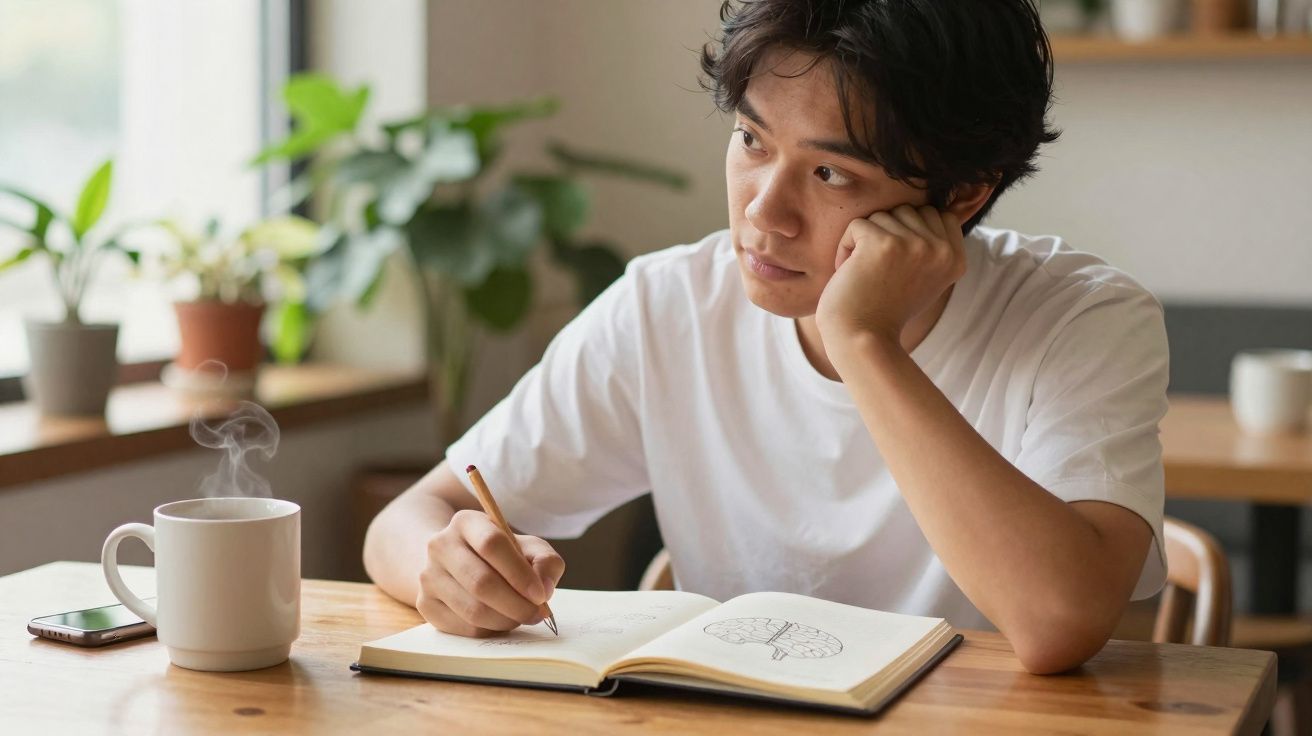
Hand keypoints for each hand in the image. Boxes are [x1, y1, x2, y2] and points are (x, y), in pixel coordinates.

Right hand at [416, 509, 564, 636]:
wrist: (456, 561)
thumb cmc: (500, 555)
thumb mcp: (526, 547)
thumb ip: (545, 561)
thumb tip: (545, 589)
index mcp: (466, 522)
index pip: (491, 544)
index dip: (519, 573)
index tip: (541, 594)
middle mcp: (440, 546)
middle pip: (481, 582)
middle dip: (517, 604)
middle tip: (539, 614)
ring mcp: (429, 576)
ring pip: (473, 610)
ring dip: (506, 620)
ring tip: (522, 616)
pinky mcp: (425, 604)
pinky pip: (464, 627)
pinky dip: (490, 630)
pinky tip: (501, 620)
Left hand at [815, 204, 964, 352]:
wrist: (862, 339)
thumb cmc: (885, 310)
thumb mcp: (925, 278)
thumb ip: (932, 247)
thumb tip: (928, 208)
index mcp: (956, 259)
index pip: (938, 214)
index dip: (910, 231)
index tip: (897, 265)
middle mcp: (941, 250)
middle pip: (909, 210)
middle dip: (887, 234)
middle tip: (878, 270)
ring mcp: (914, 245)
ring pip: (883, 215)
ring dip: (865, 241)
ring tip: (865, 273)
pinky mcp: (883, 244)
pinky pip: (858, 225)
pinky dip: (845, 247)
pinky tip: (849, 273)